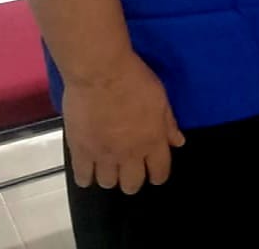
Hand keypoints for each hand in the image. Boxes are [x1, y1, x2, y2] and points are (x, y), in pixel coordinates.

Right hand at [62, 53, 184, 193]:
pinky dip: (86, 176)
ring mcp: (103, 155)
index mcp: (152, 141)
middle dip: (133, 180)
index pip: (159, 172)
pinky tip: (89, 169)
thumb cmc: (135, 80)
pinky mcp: (80, 152)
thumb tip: (178, 142)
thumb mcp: (161, 99)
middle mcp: (129, 154)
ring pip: (107, 183)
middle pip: (132, 185)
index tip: (155, 172)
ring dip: (110, 177)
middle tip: (130, 169)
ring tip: (109, 166)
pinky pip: (82, 177)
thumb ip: (169, 124)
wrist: (101, 74)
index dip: (158, 175)